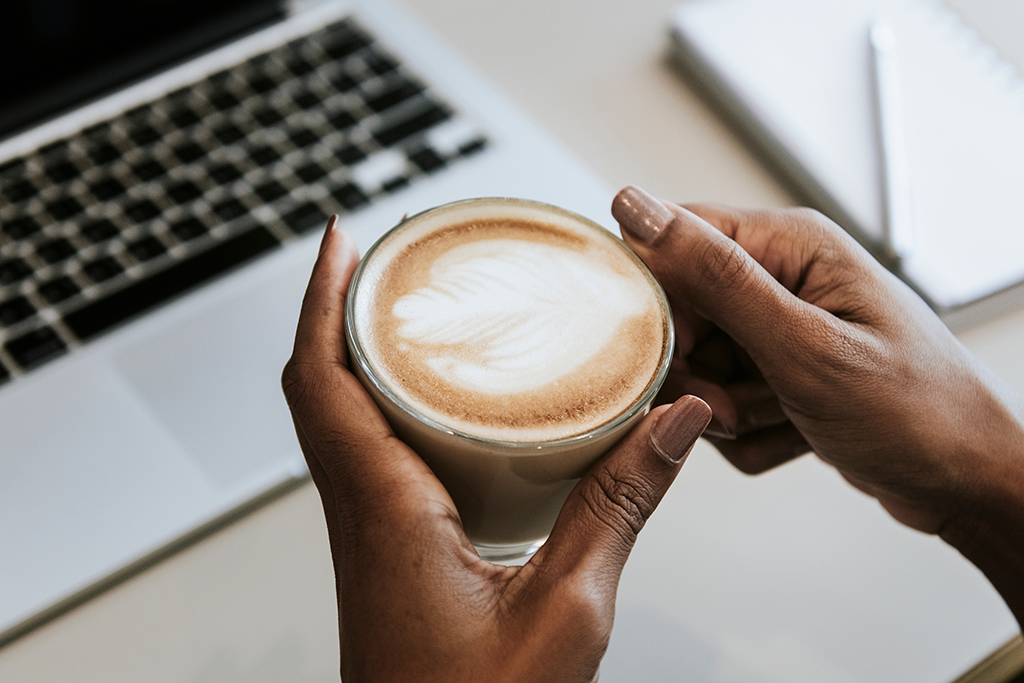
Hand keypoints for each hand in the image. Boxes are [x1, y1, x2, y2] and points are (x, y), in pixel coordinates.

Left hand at [281, 216, 712, 681]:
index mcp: (385, 513)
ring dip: (353, 354)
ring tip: (405, 309)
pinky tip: (437, 404)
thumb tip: (673, 418)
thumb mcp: (570, 611)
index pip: (321, 378)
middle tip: (383, 257)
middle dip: (337, 307)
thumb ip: (621, 504)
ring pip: (336, 420)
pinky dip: (384, 406)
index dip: (321, 298)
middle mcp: (360, 515)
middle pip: (317, 386)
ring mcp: (368, 535)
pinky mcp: (388, 552)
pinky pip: (366, 455)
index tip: (341, 236)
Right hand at [611, 186, 1023, 625]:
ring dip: (727, 407)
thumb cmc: (919, 411)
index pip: (674, 240)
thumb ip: (716, 277)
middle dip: (699, 371)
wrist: (973, 482)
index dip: (660, 301)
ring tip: (783, 417)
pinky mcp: (782, 372)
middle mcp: (784, 277)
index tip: (677, 352)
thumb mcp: (805, 345)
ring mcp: (783, 328)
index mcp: (790, 243)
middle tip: (737, 402)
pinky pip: (726, 401)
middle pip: (682, 312)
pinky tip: (798, 432)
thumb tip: (636, 209)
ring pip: (700, 366)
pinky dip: (751, 431)